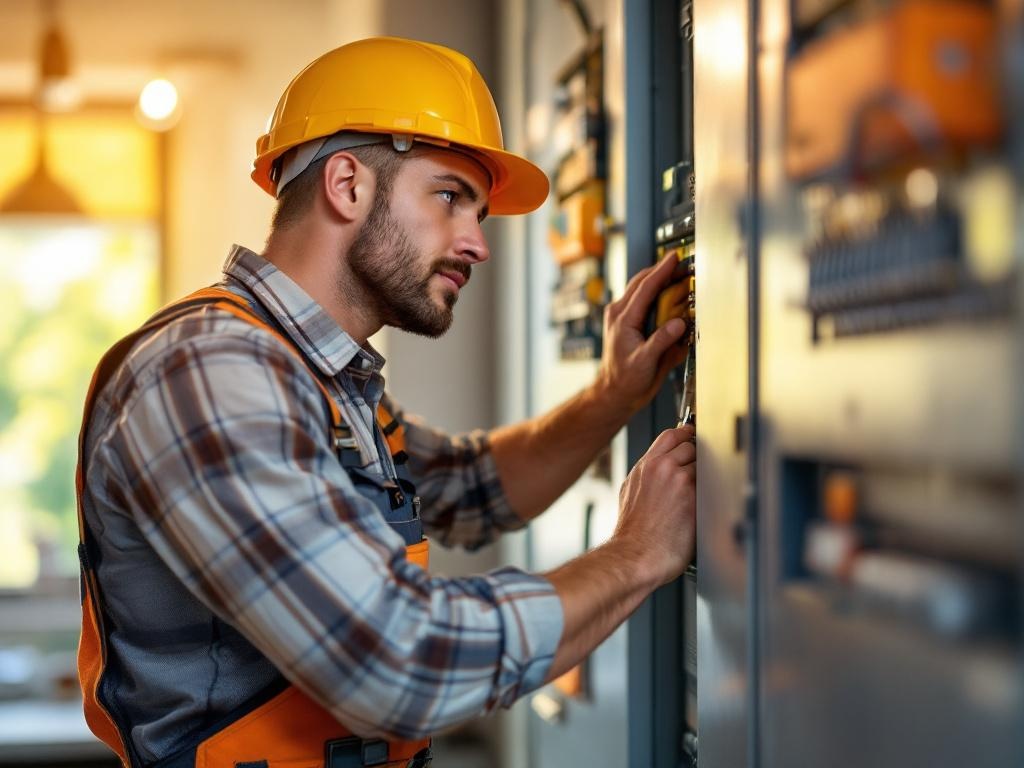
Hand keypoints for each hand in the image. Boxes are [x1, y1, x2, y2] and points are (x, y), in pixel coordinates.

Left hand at [597, 256, 689, 412]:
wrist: (615, 392)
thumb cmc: (625, 380)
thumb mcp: (645, 362)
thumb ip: (661, 342)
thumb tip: (678, 325)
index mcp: (623, 320)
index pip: (645, 288)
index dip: (661, 271)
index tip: (674, 258)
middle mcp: (619, 314)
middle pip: (641, 282)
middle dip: (661, 270)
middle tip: (680, 263)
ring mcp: (622, 317)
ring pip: (640, 289)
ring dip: (658, 280)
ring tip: (677, 274)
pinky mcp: (627, 322)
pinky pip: (642, 300)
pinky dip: (655, 293)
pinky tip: (667, 293)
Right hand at [613, 425, 695, 585]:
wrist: (636, 555)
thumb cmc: (632, 533)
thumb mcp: (630, 492)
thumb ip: (647, 475)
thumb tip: (661, 469)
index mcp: (646, 466)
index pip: (671, 435)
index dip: (685, 434)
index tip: (692, 437)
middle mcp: (662, 468)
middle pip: (690, 445)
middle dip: (696, 457)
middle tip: (696, 472)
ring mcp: (680, 481)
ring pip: (703, 464)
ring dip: (704, 476)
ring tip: (697, 494)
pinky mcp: (695, 498)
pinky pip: (711, 485)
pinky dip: (711, 491)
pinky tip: (705, 504)